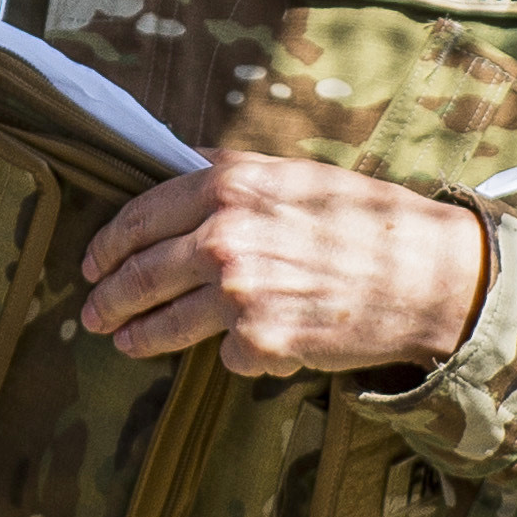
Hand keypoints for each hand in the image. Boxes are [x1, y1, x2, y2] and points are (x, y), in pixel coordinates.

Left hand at [77, 155, 490, 378]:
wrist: (424, 275)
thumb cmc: (365, 220)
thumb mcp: (294, 174)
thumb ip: (231, 170)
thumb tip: (179, 161)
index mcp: (228, 186)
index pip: (140, 216)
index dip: (108, 245)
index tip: (92, 263)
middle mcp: (224, 238)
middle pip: (140, 275)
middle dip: (109, 298)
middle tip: (92, 312)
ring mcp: (239, 295)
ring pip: (166, 324)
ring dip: (140, 336)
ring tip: (127, 342)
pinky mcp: (261, 343)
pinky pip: (227, 355)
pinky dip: (237, 353)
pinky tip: (258, 345)